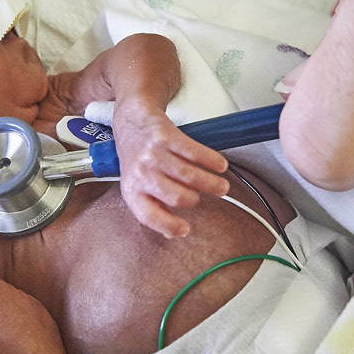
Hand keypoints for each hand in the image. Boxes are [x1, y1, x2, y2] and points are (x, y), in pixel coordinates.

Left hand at [111, 97, 229, 237]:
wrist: (131, 121)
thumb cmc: (137, 159)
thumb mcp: (137, 186)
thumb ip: (153, 208)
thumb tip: (175, 233)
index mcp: (132, 191)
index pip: (148, 215)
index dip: (169, 225)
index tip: (186, 229)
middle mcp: (141, 173)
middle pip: (176, 196)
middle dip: (195, 200)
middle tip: (204, 197)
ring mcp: (153, 154)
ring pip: (189, 176)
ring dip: (212, 184)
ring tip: (222, 187)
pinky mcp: (165, 136)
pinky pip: (194, 152)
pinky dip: (212, 161)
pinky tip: (220, 166)